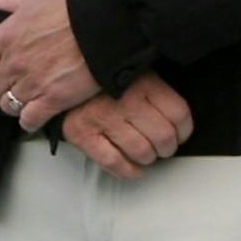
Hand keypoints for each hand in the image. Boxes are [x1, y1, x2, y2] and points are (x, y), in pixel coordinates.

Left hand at [0, 0, 97, 133]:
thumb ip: (5, 2)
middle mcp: (14, 63)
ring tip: (25, 98)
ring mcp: (32, 83)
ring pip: (7, 106)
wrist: (101, 25)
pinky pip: (29, 120)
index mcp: (5, 37)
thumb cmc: (70, 9)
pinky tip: (35, 114)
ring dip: (14, 104)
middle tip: (10, 84)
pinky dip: (30, 121)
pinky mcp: (53, 100)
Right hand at [59, 73, 194, 180]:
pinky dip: (129, 171)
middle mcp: (123, 99)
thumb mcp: (133, 69)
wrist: (56, 74)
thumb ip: (157, 88)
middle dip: (166, 147)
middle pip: (164, 138)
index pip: (179, 114)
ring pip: (143, 153)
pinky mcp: (82, 134)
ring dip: (148, 158)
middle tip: (161, 145)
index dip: (184, 129)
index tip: (179, 133)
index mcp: (141, 81)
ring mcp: (101, 117)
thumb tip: (180, 120)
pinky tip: (132, 165)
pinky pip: (115, 163)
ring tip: (144, 151)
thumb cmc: (100, 76)